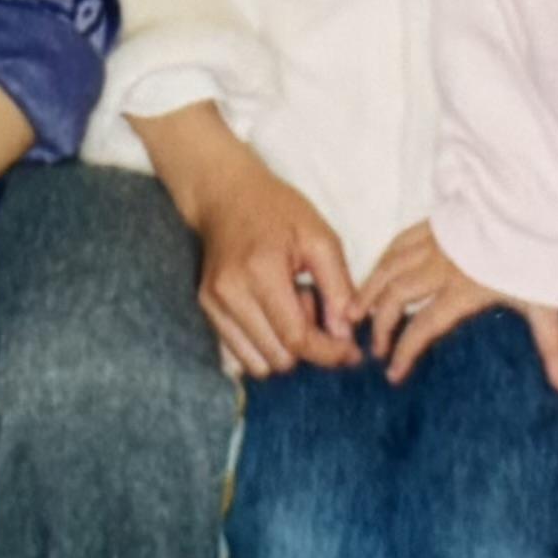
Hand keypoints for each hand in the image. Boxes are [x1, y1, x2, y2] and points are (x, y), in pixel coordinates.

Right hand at [138, 102, 360, 376]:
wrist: (225, 194)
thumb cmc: (278, 210)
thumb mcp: (320, 238)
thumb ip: (338, 288)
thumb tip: (346, 335)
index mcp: (261, 271)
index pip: (296, 338)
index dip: (328, 353)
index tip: (351, 353)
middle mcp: (230, 293)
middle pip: (279, 357)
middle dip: (308, 346)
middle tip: (316, 309)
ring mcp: (212, 303)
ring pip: (258, 364)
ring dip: (284, 348)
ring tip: (291, 308)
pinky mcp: (205, 309)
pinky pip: (240, 354)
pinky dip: (264, 345)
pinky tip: (272, 312)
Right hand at [356, 220, 557, 394]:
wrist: (532, 201)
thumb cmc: (537, 254)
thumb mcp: (546, 302)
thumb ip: (553, 347)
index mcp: (463, 288)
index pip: (424, 325)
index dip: (405, 351)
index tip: (393, 373)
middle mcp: (440, 266)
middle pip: (397, 297)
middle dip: (380, 324)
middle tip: (372, 346)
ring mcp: (434, 241)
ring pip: (389, 267)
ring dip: (370, 291)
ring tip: (353, 312)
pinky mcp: (434, 222)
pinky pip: (397, 241)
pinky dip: (382, 259)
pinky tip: (375, 271)